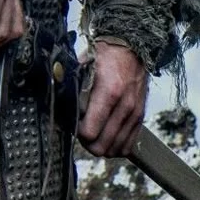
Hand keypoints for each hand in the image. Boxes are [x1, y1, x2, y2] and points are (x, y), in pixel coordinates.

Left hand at [78, 40, 147, 156]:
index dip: (76, 131)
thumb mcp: (83, 66)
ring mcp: (134, 114)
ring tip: (92, 132)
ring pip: (114, 150)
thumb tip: (59, 105)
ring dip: (100, 145)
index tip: (72, 122)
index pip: (90, 132)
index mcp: (109, 92)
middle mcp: (124, 106)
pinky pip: (128, 146)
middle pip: (101, 146)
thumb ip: (72, 86)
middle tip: (80, 130)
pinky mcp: (140, 118)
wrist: (131, 49)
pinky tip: (105, 135)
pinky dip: (115, 146)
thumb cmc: (105, 56)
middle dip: (86, 142)